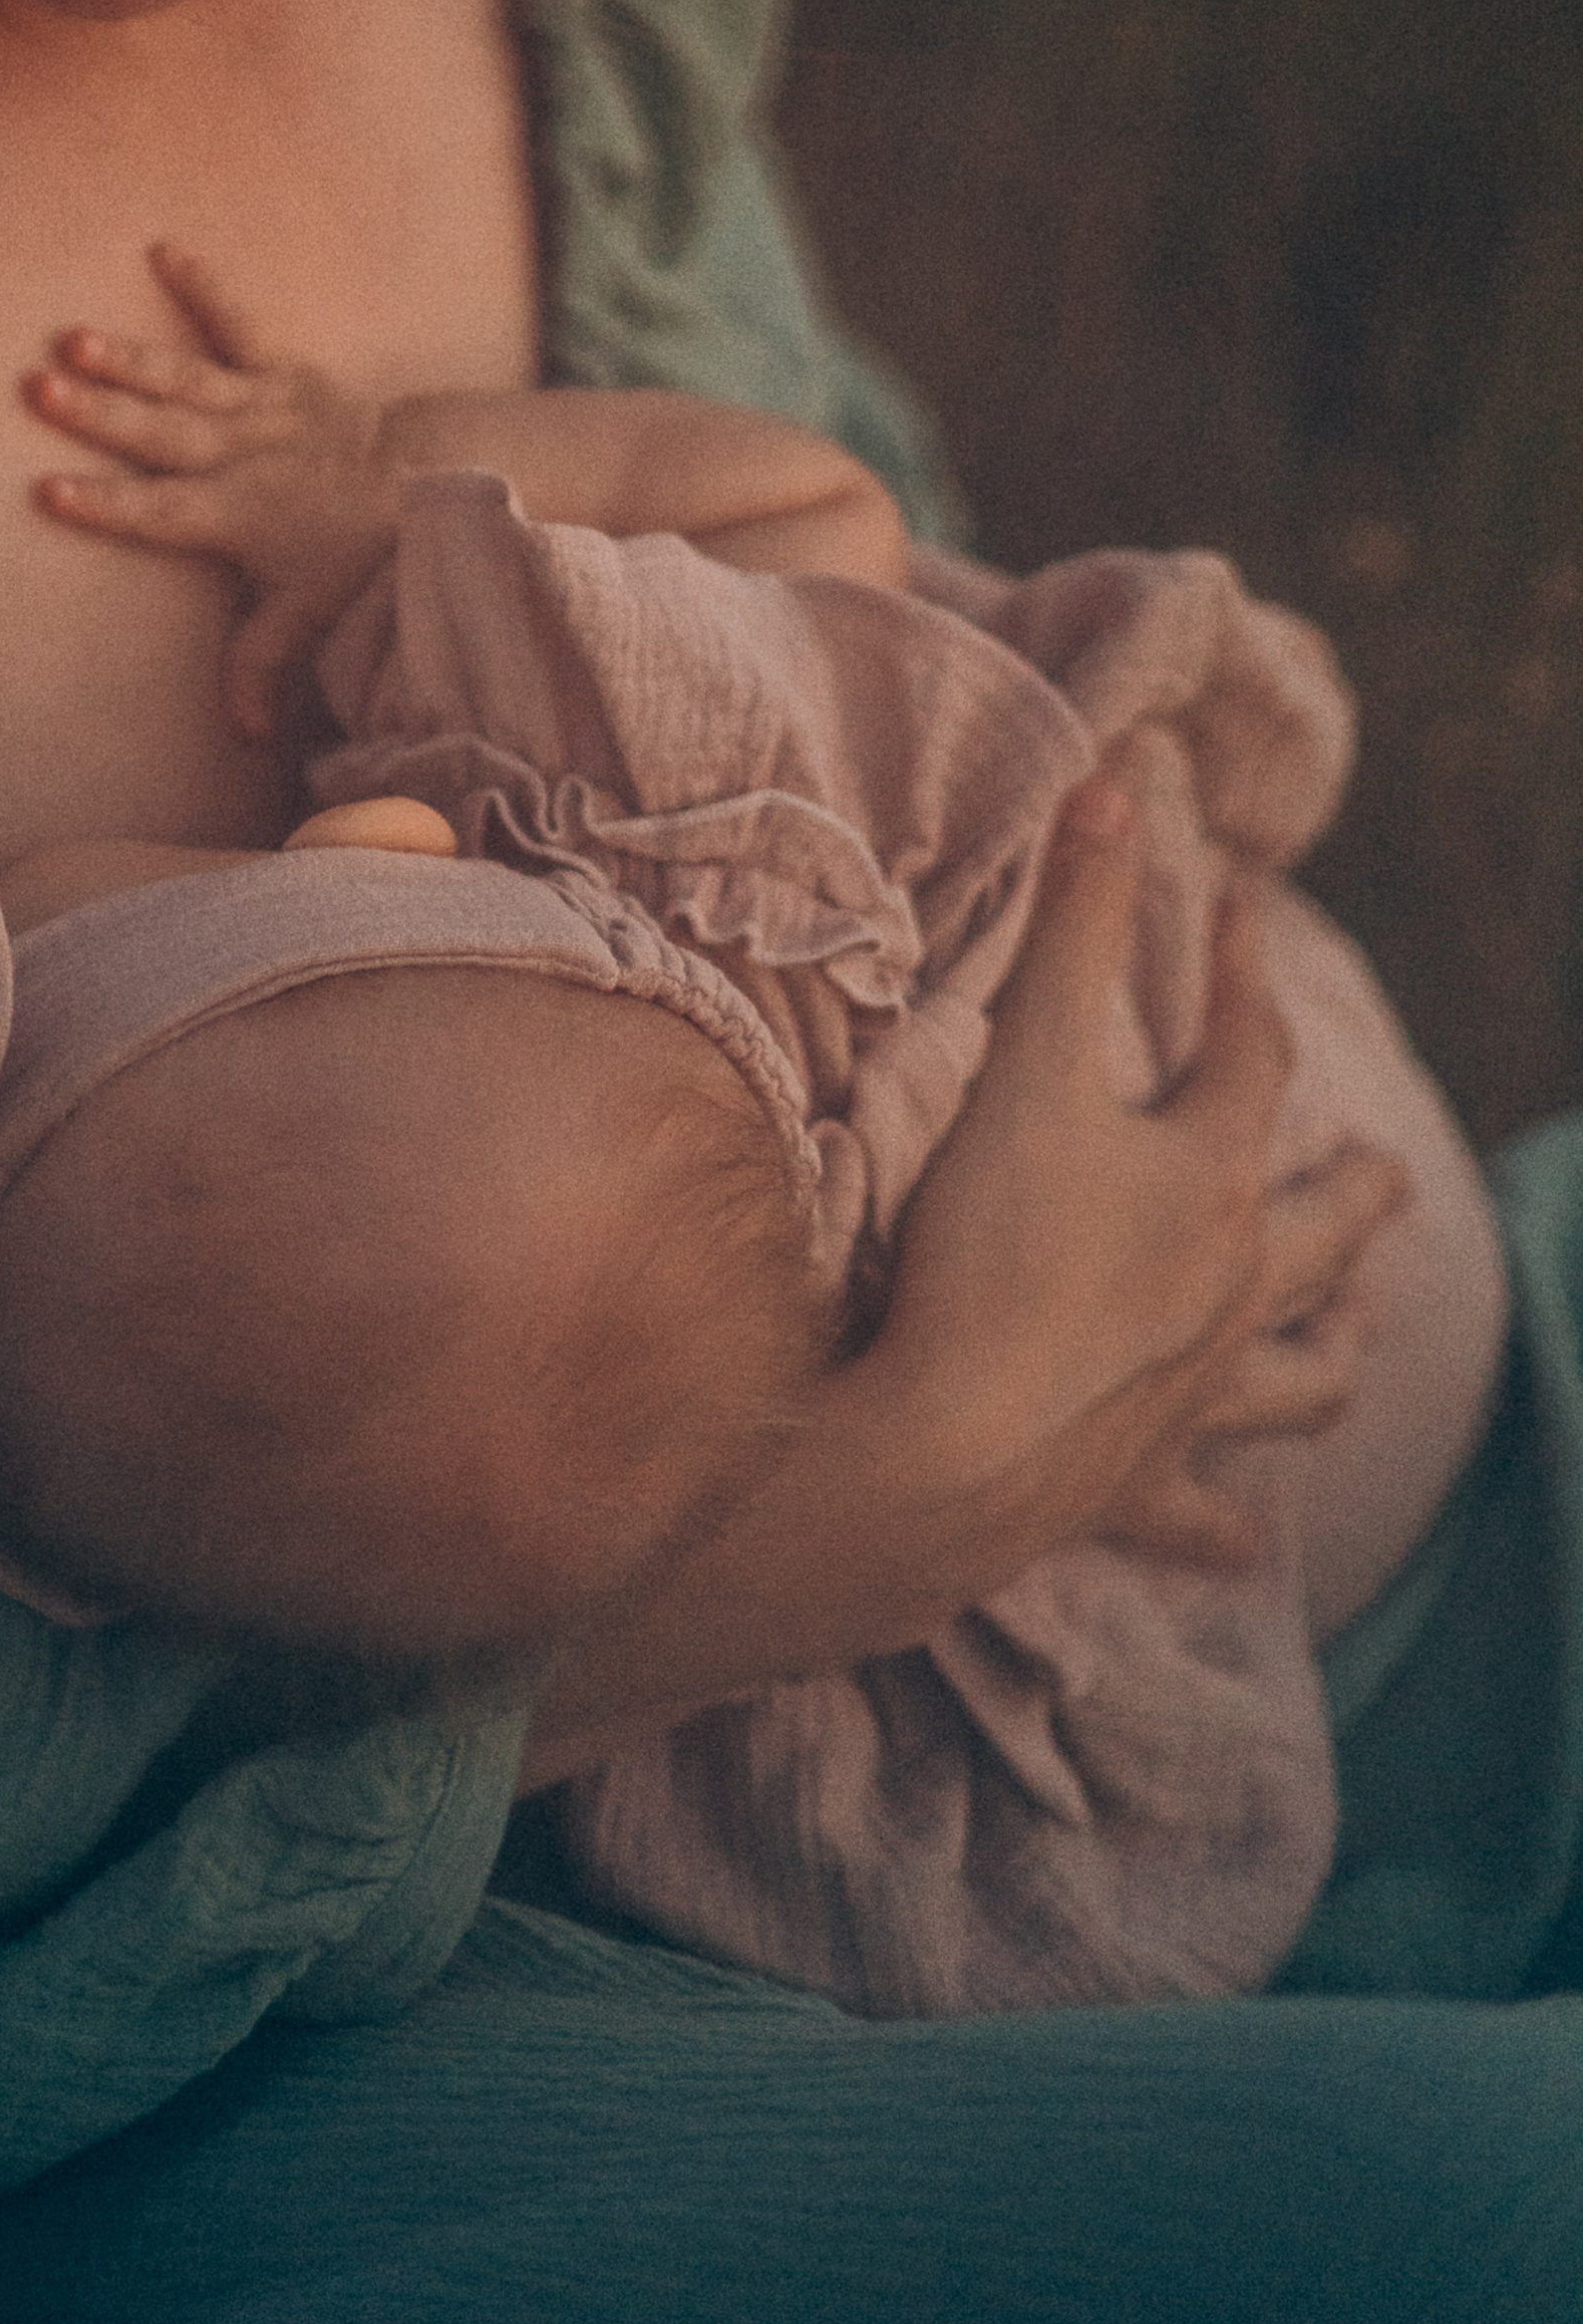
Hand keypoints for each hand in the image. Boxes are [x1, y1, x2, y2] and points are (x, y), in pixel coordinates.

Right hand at [26, 244, 404, 736]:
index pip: (161, 514)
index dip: (106, 505)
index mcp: (239, 515)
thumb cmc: (349, 555)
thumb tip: (240, 736)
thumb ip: (263, 668)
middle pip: (162, 436)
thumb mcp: (310, 618)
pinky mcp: (286, 367)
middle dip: (100, 414)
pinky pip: (242, 321)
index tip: (49, 491)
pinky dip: (207, 284)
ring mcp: (264, 405)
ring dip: (129, 360)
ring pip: (186, 380)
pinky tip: (164, 247)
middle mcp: (245, 454)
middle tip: (39, 389)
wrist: (421, 483)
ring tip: (73, 338)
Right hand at [861, 746, 1399, 1582]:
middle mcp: (1227, 1292)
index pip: (1248, 1052)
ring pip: (1297, 1380)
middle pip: (1321, 1233)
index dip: (1240, 972)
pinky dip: (1223, 1526)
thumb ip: (1065, 926)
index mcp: (1207, 1182)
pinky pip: (1200, 1516)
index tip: (1238, 912)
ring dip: (1329, 1353)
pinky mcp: (1135, 1487)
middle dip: (1355, 1196)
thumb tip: (1113, 782)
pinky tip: (1238, 1541)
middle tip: (1384, 1173)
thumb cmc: (984, 1248)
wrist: (941, 1444)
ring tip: (1356, 1343)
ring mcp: (1190, 1398)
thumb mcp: (1022, 1064)